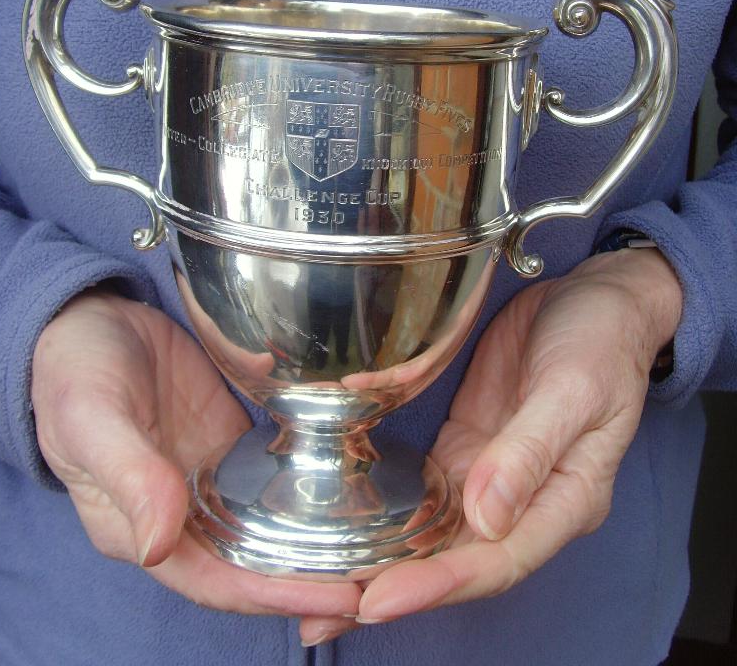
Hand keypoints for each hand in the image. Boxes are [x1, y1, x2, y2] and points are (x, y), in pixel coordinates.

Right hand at [32, 289, 360, 619]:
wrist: (90, 322)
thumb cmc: (75, 373)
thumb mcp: (93, 420)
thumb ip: (129, 477)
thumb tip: (157, 545)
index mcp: (141, 526)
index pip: (217, 580)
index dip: (275, 595)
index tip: (342, 597)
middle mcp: (180, 514)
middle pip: (252, 563)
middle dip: (311, 580)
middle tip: (380, 580)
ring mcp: (208, 479)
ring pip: (268, 526)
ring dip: (316, 543)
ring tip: (380, 546)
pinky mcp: (229, 445)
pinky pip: (273, 478)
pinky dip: (308, 492)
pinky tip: (351, 492)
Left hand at [300, 247, 681, 642]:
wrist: (592, 302)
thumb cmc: (600, 343)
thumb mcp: (575, 390)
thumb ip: (530, 451)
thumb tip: (486, 516)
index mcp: (564, 500)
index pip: (497, 558)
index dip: (438, 584)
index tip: (378, 600)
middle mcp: (522, 499)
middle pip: (455, 557)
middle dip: (392, 586)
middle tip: (322, 613)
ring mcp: (488, 473)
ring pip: (430, 529)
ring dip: (379, 557)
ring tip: (315, 585)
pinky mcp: (464, 444)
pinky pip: (419, 485)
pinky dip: (383, 508)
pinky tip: (341, 522)